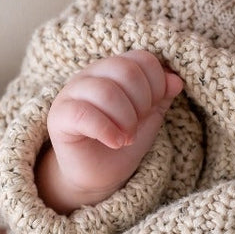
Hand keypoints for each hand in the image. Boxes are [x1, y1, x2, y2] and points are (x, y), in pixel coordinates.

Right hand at [39, 50, 183, 210]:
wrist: (97, 174)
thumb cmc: (122, 140)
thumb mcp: (149, 116)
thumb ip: (162, 95)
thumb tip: (175, 80)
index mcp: (113, 69)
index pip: (142, 58)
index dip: (156, 84)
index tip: (152, 108)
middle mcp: (91, 74)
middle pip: (126, 71)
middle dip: (142, 102)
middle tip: (137, 126)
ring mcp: (71, 92)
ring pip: (106, 92)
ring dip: (126, 120)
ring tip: (127, 137)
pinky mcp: (59, 116)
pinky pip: (84, 114)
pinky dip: (107, 130)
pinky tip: (115, 143)